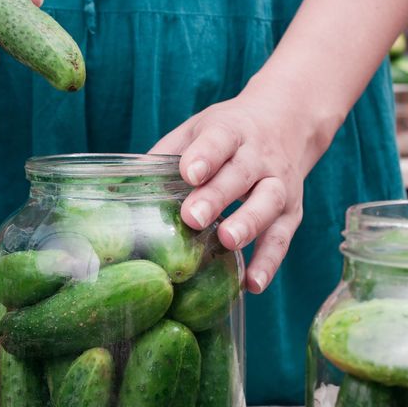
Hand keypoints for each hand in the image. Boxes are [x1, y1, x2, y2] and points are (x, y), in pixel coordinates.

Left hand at [151, 86, 326, 293]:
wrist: (287, 122)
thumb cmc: (226, 136)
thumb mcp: (196, 131)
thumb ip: (163, 156)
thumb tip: (116, 188)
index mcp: (231, 132)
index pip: (219, 140)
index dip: (204, 156)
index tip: (188, 172)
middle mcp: (259, 157)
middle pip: (241, 174)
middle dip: (218, 196)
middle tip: (194, 217)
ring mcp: (279, 185)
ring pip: (268, 203)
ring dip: (249, 224)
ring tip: (228, 242)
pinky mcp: (292, 213)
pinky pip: (282, 239)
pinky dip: (269, 262)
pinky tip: (252, 284)